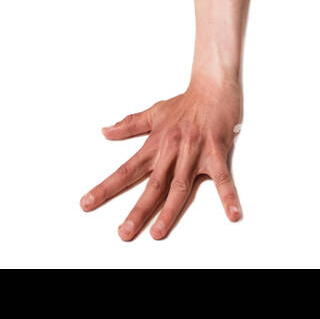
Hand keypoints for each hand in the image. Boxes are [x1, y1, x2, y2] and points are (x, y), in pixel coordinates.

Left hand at [80, 82, 242, 240]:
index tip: (87, 204)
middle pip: (152, 185)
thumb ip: (130, 125)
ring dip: (169, 210)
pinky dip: (228, 196)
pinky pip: (223, 178)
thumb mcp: (155, 112)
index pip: (126, 169)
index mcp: (156, 143)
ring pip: (180, 186)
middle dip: (137, 210)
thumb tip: (105, 131)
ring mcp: (194, 152)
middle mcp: (172, 150)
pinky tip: (232, 214)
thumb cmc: (186, 102)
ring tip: (158, 233)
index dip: (106, 188)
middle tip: (123, 233)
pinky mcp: (216, 152)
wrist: (214, 85)